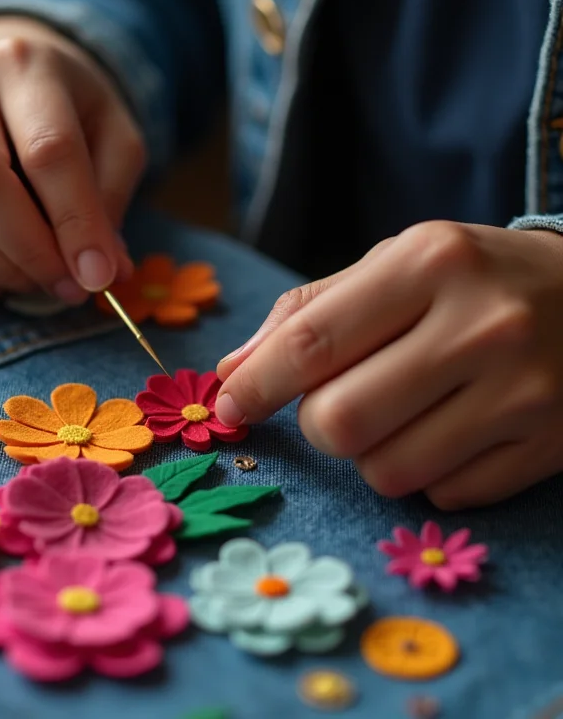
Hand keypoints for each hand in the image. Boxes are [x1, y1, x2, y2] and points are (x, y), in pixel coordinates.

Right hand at [0, 16, 143, 303]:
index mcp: (19, 65)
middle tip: (64, 285)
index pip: (46, 150)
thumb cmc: (70, 117)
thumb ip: (111, 201)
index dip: (76, 224)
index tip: (97, 276)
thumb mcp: (114, 141)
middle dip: (27, 252)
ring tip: (31, 279)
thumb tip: (104, 274)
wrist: (5, 86)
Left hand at [216, 221, 562, 508]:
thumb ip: (309, 311)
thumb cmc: (473, 278)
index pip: (312, 341)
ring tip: (402, 414)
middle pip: (339, 420)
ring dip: (371, 453)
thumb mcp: (395, 265)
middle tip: (337, 403)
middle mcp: (481, 325)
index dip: (256, 385)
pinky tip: (453, 430)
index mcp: (429, 263)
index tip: (227, 407)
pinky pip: (442, 493)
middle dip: (317, 424)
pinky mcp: (548, 446)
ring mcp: (523, 392)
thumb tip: (233, 370)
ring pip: (386, 470)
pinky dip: (426, 473)